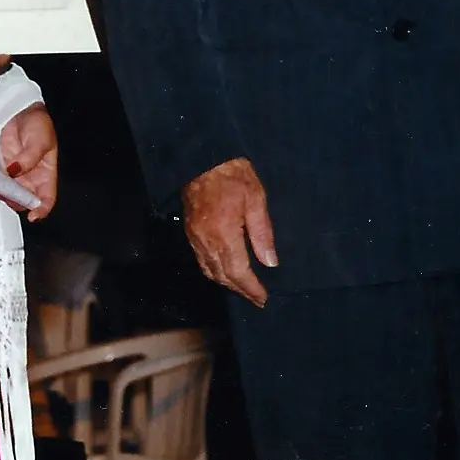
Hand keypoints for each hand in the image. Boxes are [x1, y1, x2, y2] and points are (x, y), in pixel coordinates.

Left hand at [0, 104, 58, 219]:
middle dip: (16, 202)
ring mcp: (15, 174)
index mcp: (46, 174)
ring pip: (9, 193)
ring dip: (2, 194)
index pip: (47, 198)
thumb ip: (29, 157)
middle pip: (25, 200)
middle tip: (7, 196)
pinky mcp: (0, 167)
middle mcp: (31, 179)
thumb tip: (14, 171)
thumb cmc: (38, 124)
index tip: (33, 215)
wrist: (20, 108)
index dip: (42, 209)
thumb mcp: (40, 140)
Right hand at [181, 157, 277, 307]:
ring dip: (227, 283)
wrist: (203, 160)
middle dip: (240, 290)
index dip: (251, 288)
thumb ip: (262, 233)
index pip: (238, 271)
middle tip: (257, 299)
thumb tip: (270, 262)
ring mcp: (195, 238)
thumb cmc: (234, 176)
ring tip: (243, 289)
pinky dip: (214, 272)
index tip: (263, 298)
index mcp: (224, 233)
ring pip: (210, 271)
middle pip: (223, 276)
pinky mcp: (189, 233)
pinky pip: (201, 261)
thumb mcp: (256, 199)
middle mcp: (207, 241)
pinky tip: (225, 271)